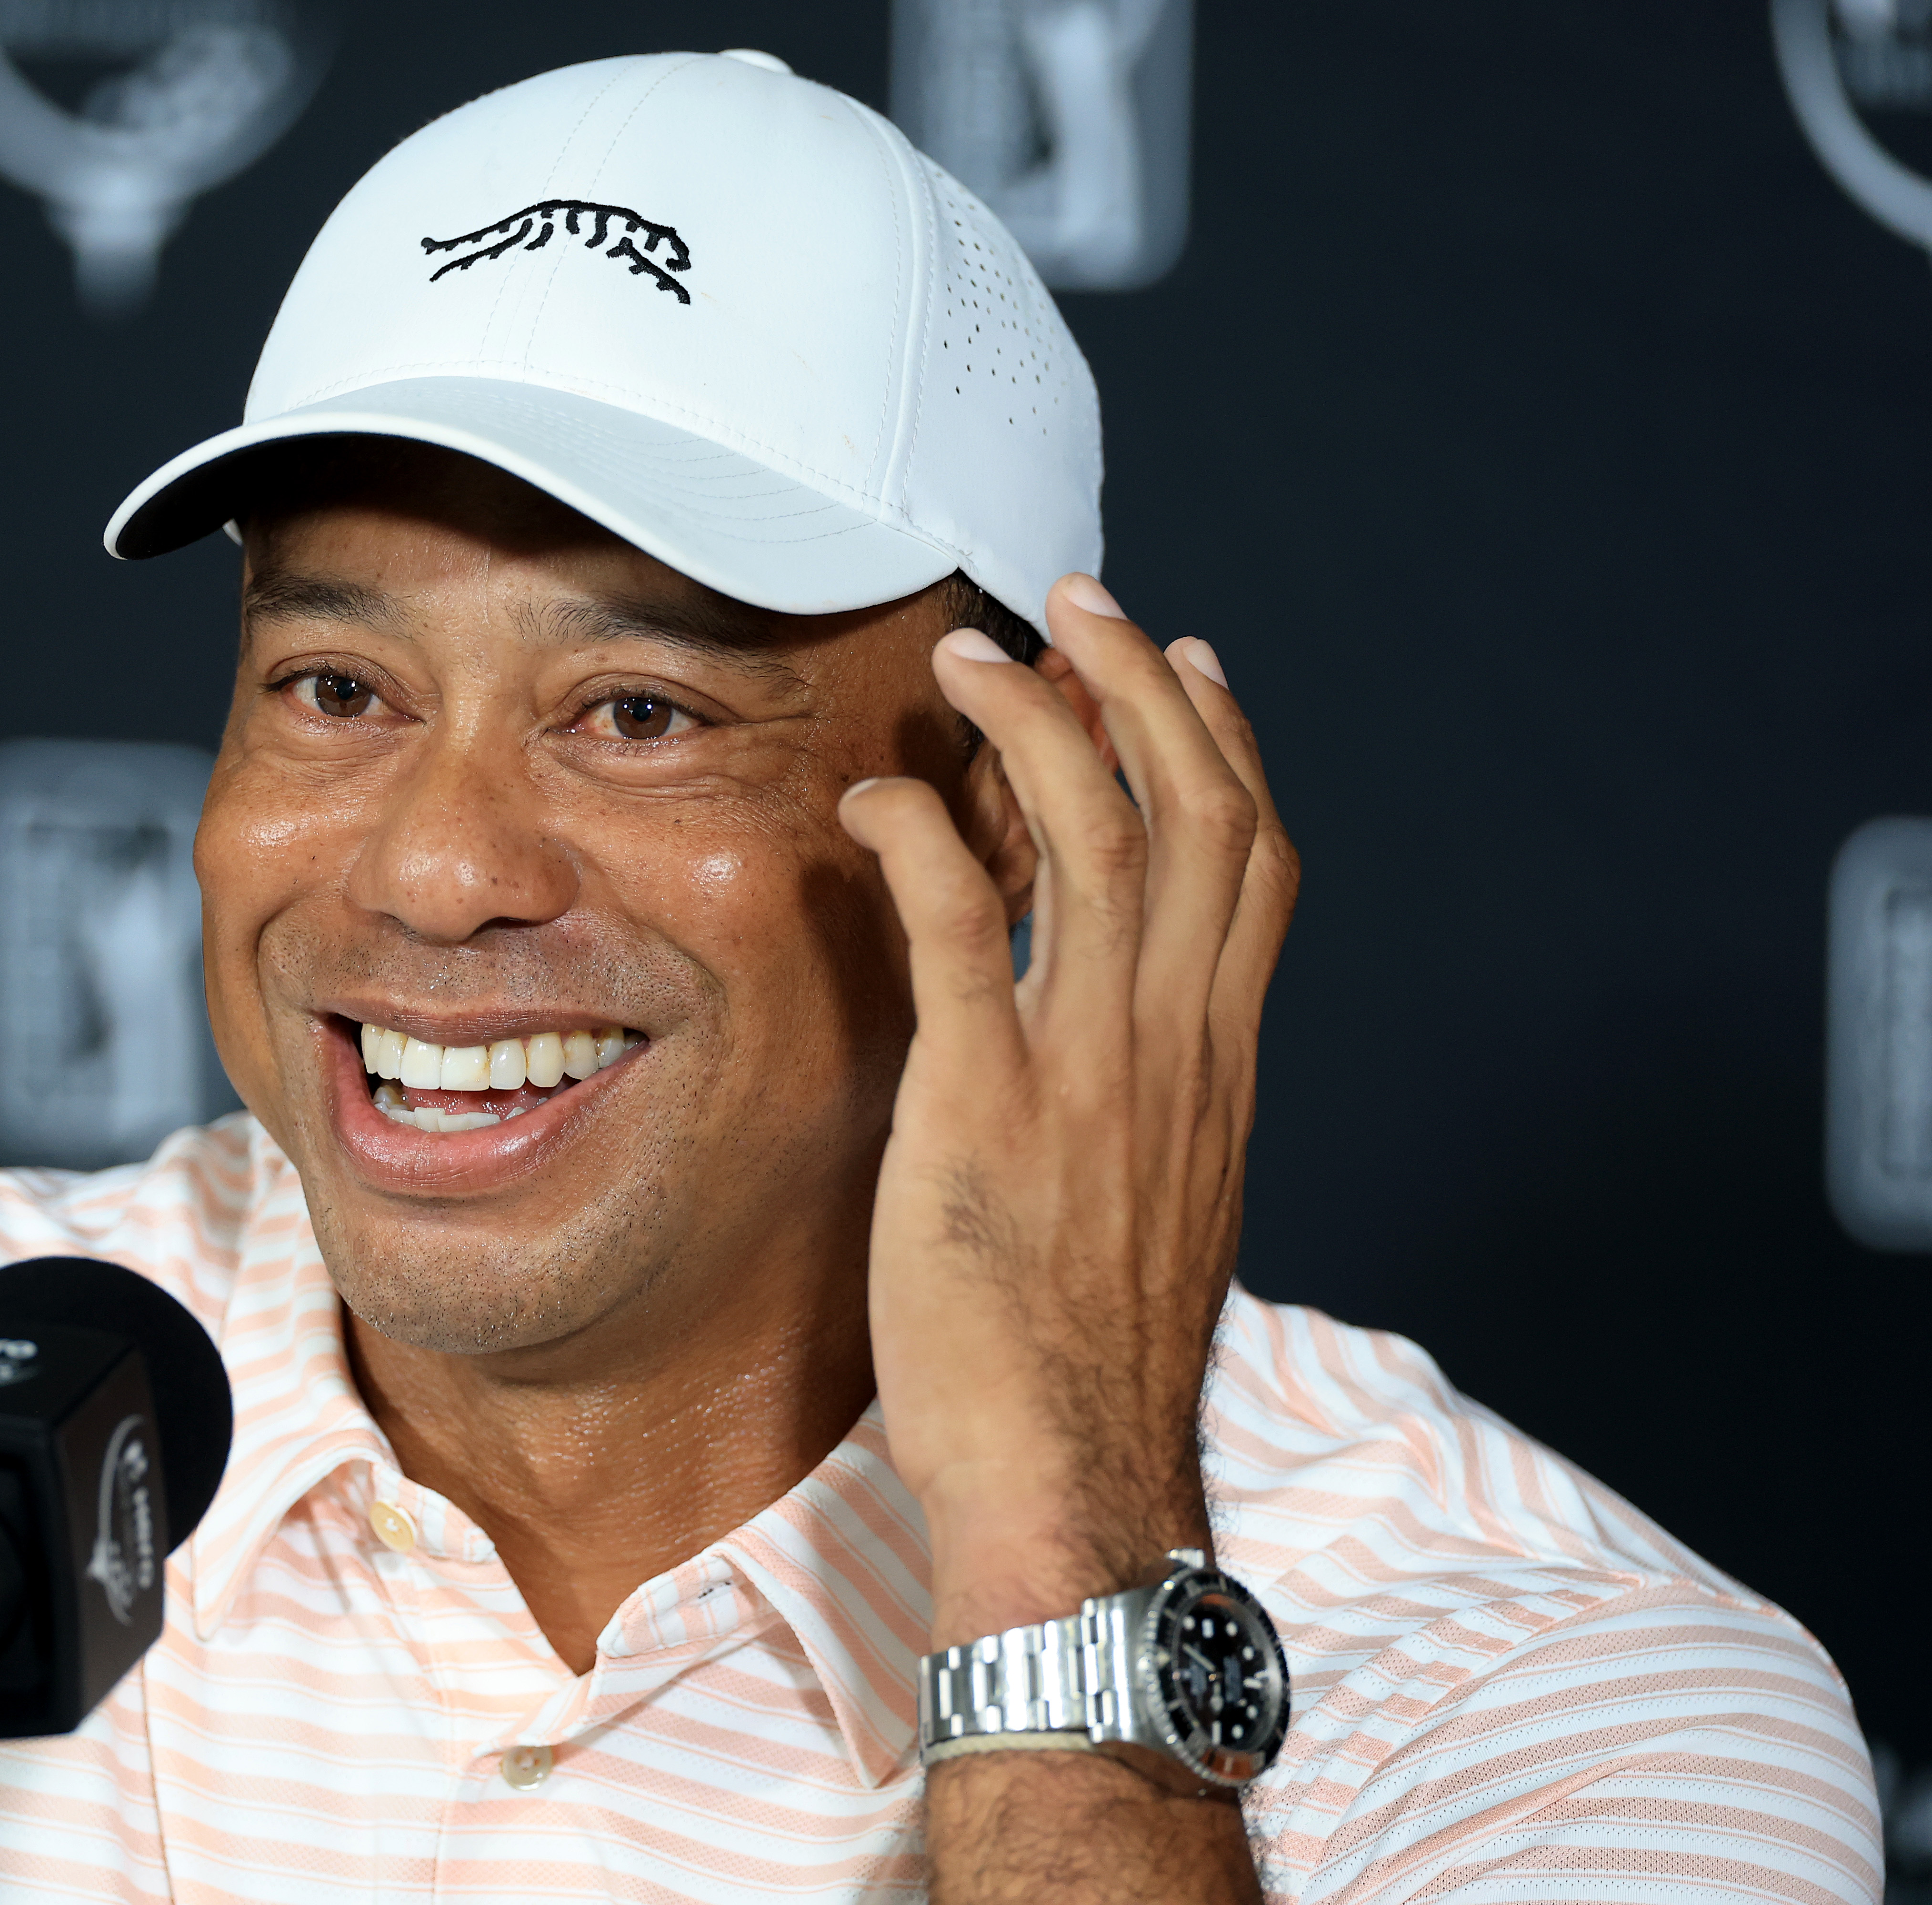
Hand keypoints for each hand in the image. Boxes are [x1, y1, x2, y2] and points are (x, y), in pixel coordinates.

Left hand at [838, 576, 1297, 1644]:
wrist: (1073, 1474)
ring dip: (1034, 724)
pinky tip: (875, 798)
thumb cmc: (1091, 1353)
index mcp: (1220, 1063)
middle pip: (1193, 811)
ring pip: (1096, 837)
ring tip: (971, 656)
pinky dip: (922, 836)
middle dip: (1139, 684)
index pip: (1257, 861)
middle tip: (1077, 604)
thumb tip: (1125, 1028)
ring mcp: (1087, 1069)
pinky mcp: (985, 1103)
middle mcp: (1175, 1044)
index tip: (1190, 663)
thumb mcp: (1160, 1202)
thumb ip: (1153, 1097)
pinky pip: (963, 925)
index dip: (1228, 743)